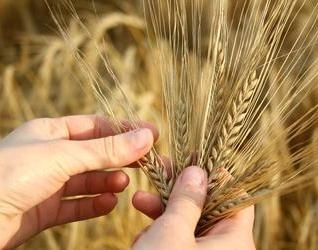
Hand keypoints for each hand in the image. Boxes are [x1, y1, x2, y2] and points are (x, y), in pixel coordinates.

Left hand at [0, 115, 157, 248]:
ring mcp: (48, 184)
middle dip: (121, 157)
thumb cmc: (11, 173)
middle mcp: (50, 156)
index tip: (152, 134)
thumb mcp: (64, 155)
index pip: (96, 126)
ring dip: (108, 181)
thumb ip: (106, 149)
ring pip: (88, 180)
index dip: (125, 129)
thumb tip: (146, 136)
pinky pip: (77, 205)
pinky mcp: (44, 210)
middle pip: (96, 153)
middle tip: (149, 162)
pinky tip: (109, 203)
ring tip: (124, 183)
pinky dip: (94, 204)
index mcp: (50, 132)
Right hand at [132, 166, 255, 249]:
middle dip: (178, 191)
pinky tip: (142, 238)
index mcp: (235, 242)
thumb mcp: (172, 233)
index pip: (236, 197)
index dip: (217, 176)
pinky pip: (178, 242)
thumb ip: (187, 199)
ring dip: (163, 212)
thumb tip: (197, 171)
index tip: (194, 160)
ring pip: (188, 223)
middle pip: (208, 207)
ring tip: (139, 202)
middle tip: (159, 171)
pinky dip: (160, 234)